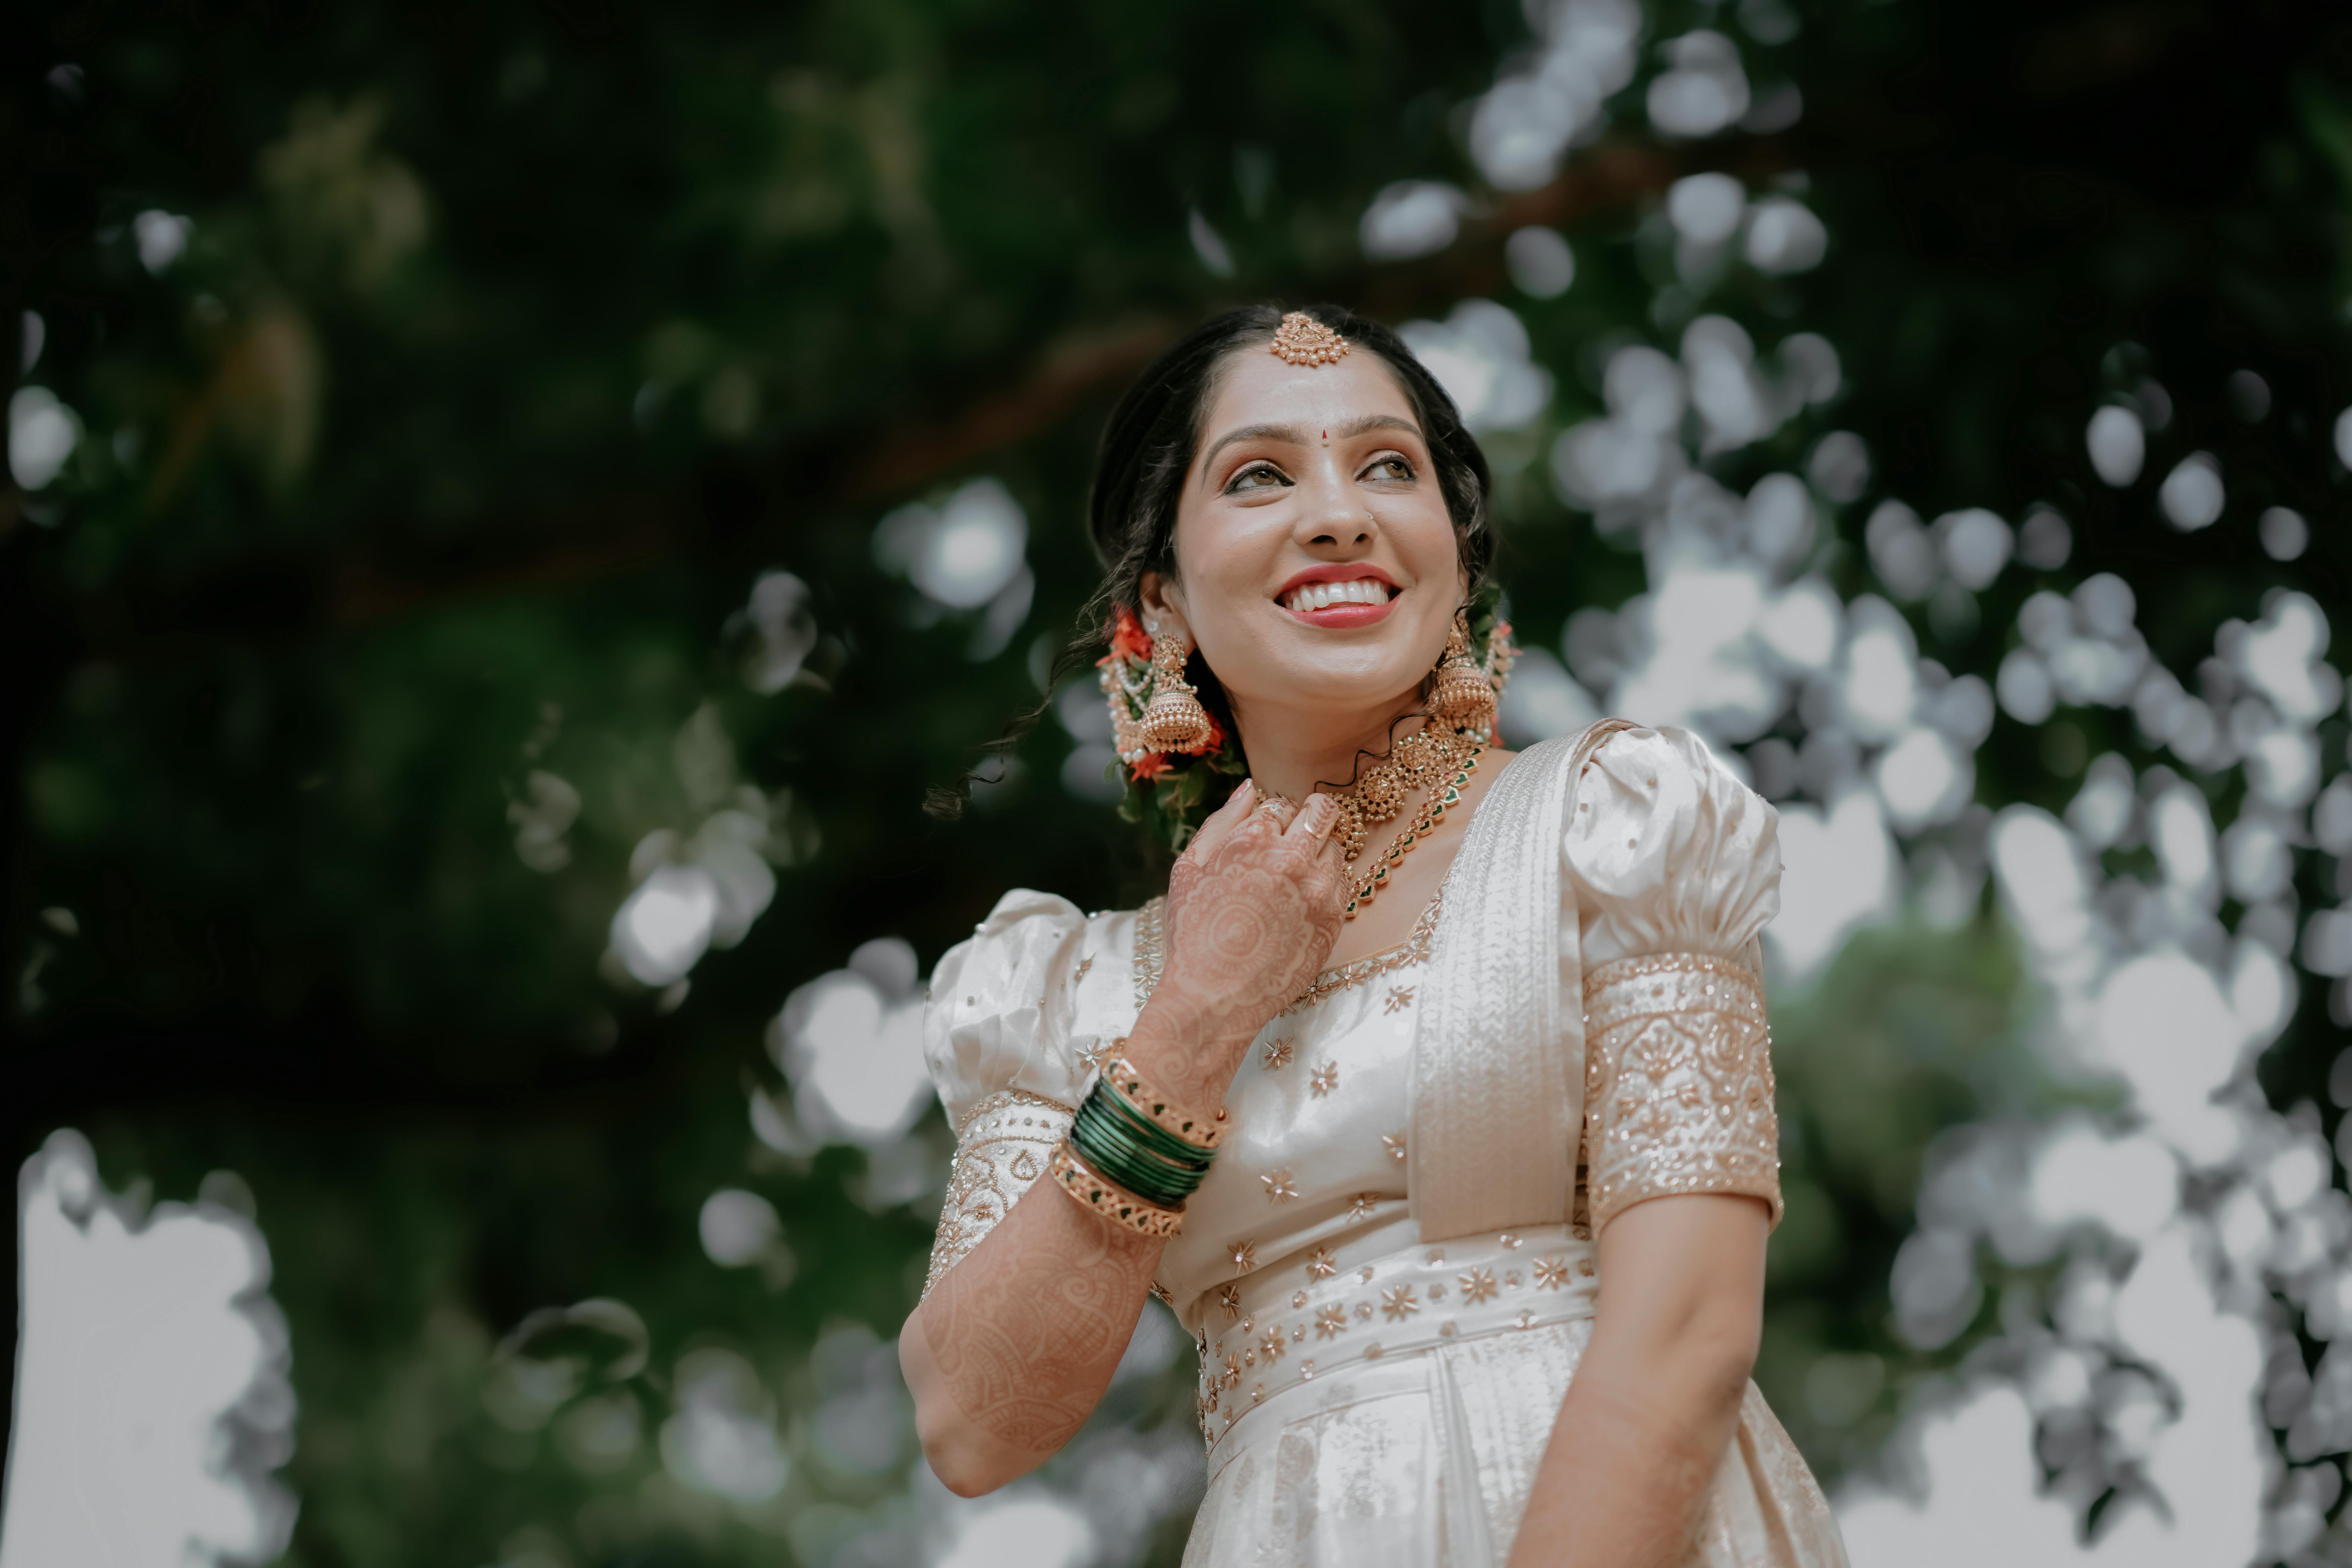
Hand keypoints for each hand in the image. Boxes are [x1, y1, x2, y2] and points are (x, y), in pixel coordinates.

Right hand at [1134, 782, 1346, 1104]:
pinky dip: (1327, 884)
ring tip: (1291, 881)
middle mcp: (1293, 858)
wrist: (1215, 997)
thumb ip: (1221, 822)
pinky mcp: (1335, 919)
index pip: (1282, 804)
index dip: (1274, 817)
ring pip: (1337, 847)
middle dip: (1309, 819)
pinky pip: (1344, 883)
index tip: (1265, 836)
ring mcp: (1320, 890)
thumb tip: (1250, 788)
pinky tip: (1300, 904)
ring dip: (1319, 853)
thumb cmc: (1195, 933)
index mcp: (1253, 840)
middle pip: (1322, 813)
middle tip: (1292, 842)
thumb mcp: (1189, 869)